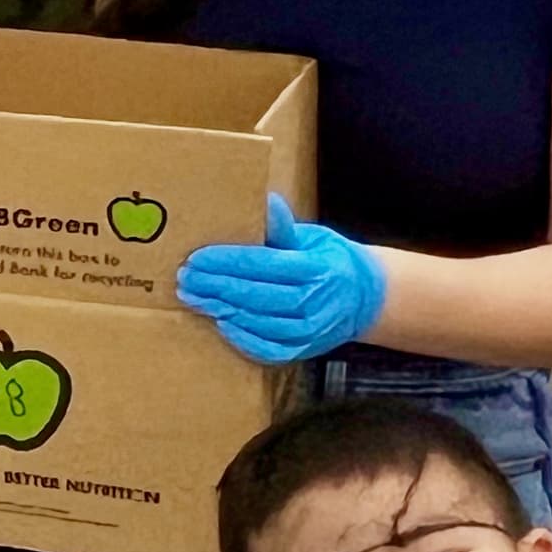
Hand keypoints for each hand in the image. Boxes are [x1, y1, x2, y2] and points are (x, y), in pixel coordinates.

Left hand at [176, 193, 388, 364]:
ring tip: (194, 298)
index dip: (227, 262)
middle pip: (257, 295)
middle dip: (217, 286)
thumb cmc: (331, 261)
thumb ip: (283, 228)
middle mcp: (316, 301)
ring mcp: (312, 330)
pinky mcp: (306, 349)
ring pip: (260, 323)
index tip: (196, 258)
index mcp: (317, 269)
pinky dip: (244, 339)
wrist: (367, 298)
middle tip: (185, 278)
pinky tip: (222, 323)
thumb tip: (264, 202)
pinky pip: (271, 349)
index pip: (264, 264)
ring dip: (223, 310)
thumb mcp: (313, 238)